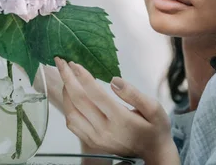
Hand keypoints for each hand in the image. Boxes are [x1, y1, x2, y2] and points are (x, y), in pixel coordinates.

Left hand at [55, 57, 178, 163]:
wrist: (153, 153)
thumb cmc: (154, 128)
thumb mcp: (154, 109)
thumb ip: (134, 94)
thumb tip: (114, 80)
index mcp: (120, 119)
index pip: (95, 94)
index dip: (82, 76)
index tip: (74, 62)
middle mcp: (104, 130)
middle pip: (78, 101)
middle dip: (67, 78)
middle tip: (61, 61)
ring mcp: (96, 138)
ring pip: (71, 113)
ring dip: (65, 92)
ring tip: (66, 76)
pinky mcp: (92, 142)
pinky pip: (73, 124)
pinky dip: (68, 107)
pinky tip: (71, 95)